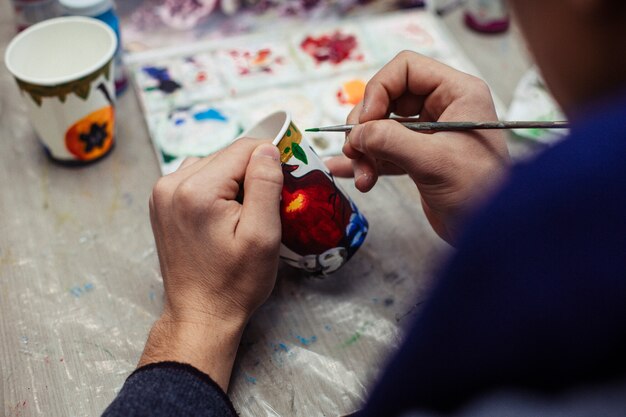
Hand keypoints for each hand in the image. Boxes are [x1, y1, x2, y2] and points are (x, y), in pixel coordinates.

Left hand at [139, 139, 282, 389]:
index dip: (270, 161)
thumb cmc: (235, 283)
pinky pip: (198, 177)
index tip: (283, 186)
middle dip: (251, 174)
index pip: (244, 148)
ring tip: (243, 214)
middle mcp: (172, 184)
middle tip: (264, 208)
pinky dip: (216, 188)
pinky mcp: (162, 202)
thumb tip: (268, 147)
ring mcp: (162, 193)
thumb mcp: (262, 236)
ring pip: (213, 164)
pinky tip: (224, 215)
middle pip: (227, 155)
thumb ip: (265, 185)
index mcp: (196, 190)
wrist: (200, 314)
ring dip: (234, 181)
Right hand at [326, 52, 509, 243]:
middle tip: (355, 151)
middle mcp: (443, 106)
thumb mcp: (432, 161)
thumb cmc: (478, 191)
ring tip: (362, 177)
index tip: (365, 122)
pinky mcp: (420, 157)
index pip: (406, 69)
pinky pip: (386, 150)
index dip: (378, 90)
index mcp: (457, 92)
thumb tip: (356, 134)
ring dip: (365, 149)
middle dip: (367, 126)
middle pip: (388, 97)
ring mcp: (430, 132)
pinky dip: (368, 161)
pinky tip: (347, 173)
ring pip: (382, 126)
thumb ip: (390, 141)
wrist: (493, 232)